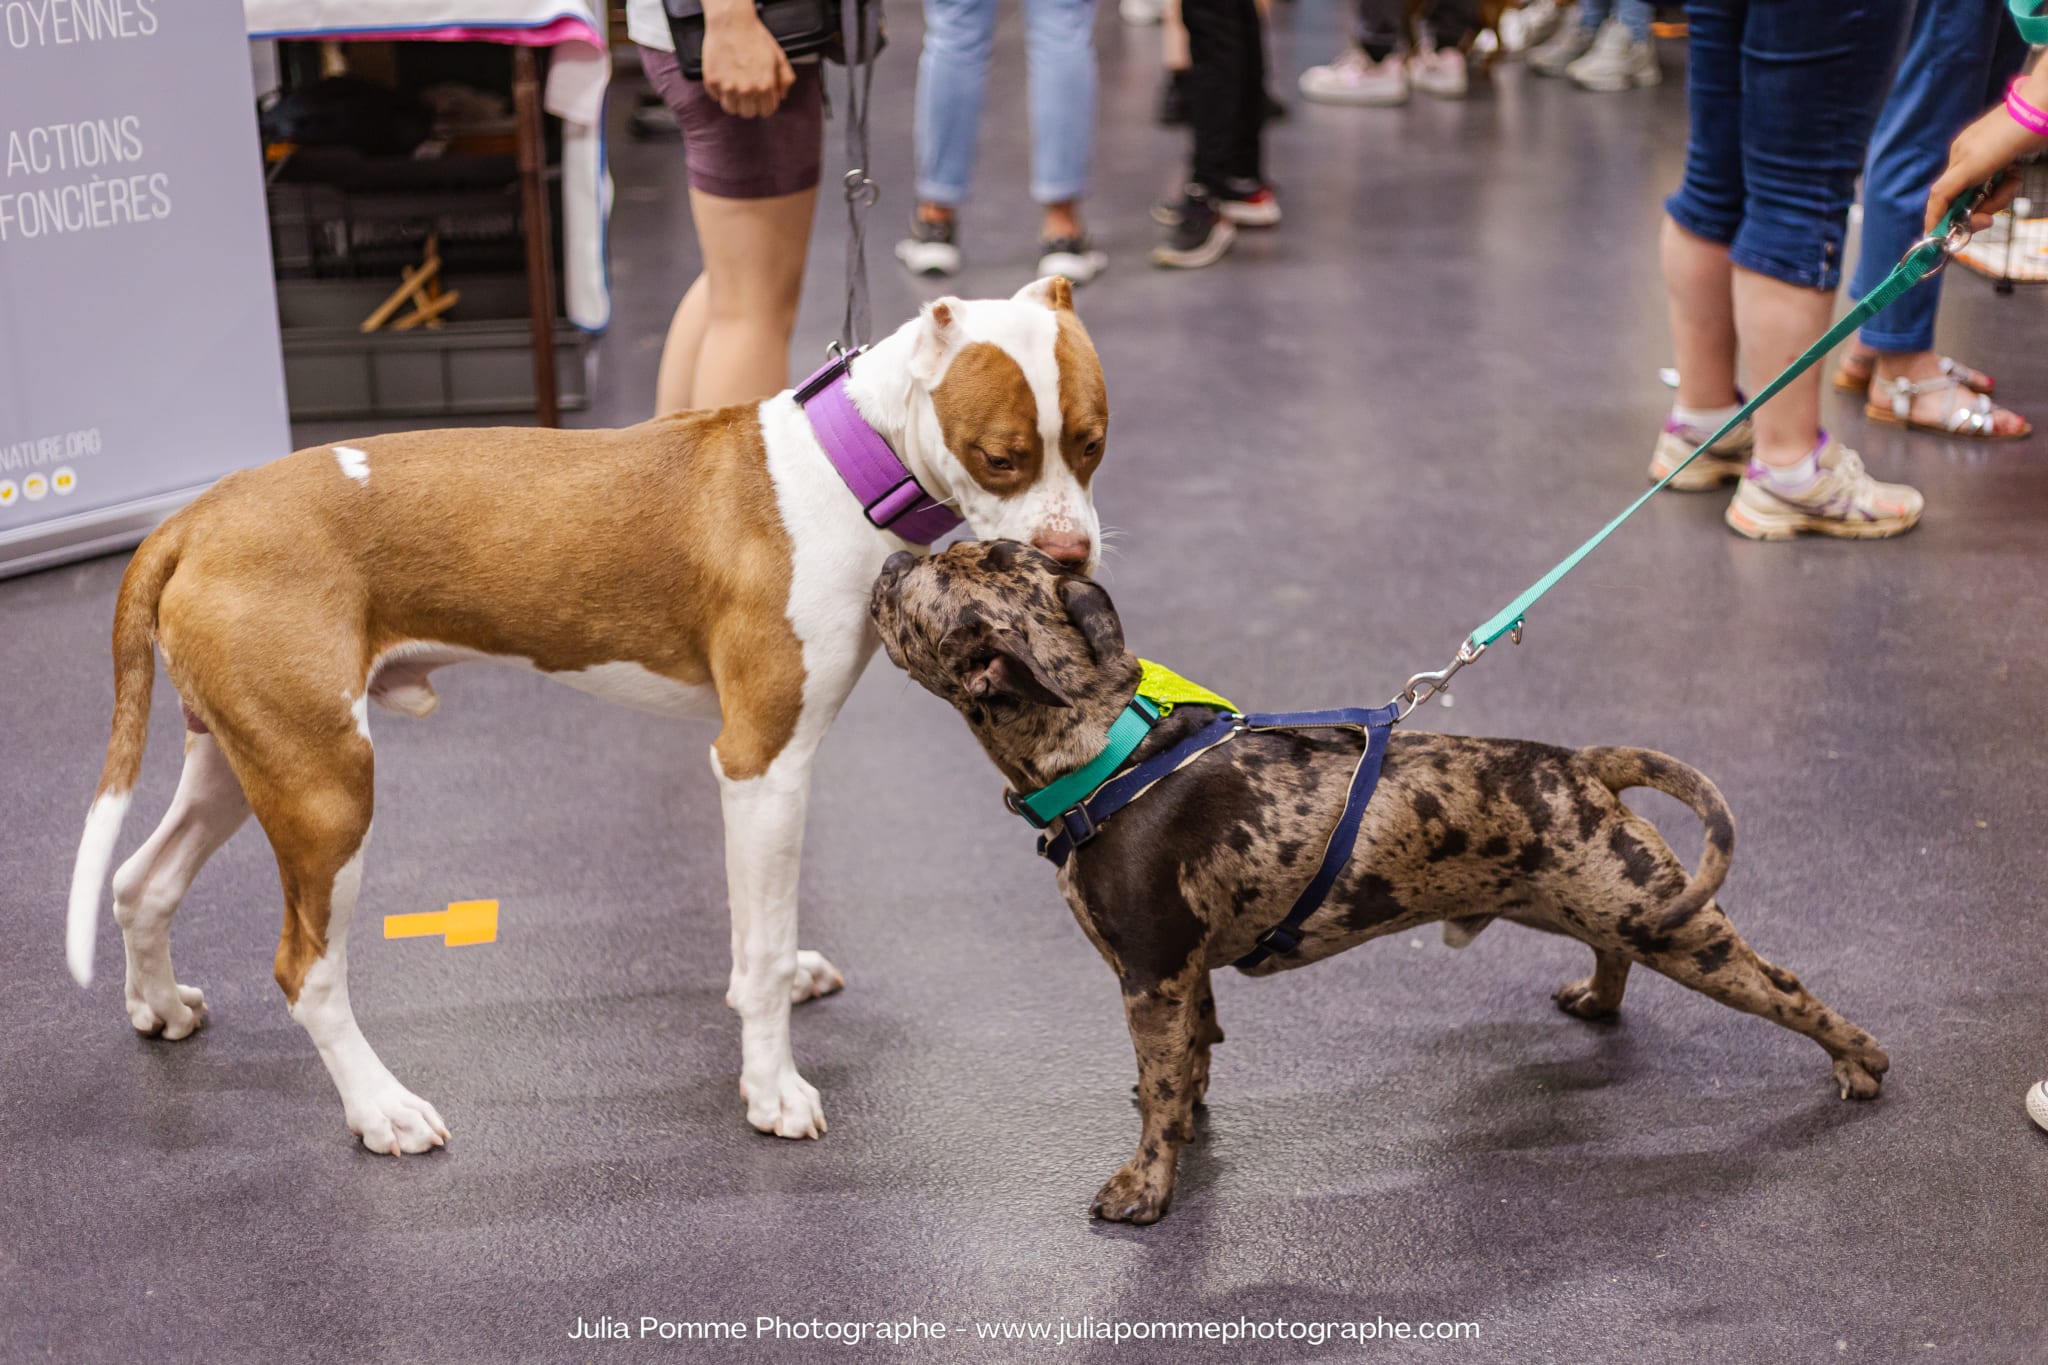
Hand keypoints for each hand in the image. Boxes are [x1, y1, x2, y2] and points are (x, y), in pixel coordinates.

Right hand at [701, 10, 793, 118]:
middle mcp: (746, 90)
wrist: (732, 23)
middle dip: (750, 105)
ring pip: (731, 109)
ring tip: (735, 87)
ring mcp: (727, 86)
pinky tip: (724, 78)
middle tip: (748, 92)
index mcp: (765, 86)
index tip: (762, 98)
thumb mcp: (779, 56)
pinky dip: (720, 91)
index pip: (767, 111)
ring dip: (734, 101)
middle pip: (748, 114)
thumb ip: (785, 79)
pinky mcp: (712, 81)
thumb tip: (782, 95)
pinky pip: (716, 97)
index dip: (765, 104)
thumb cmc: (755, 37)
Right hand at [1927, 102, 2043, 231]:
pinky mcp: (2009, 159)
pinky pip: (2003, 182)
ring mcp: (1990, 160)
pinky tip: (2016, 174)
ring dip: (2000, 195)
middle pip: (1967, 198)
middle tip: (1990, 215)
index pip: (1940, 196)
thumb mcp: (1969, 166)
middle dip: (1980, 206)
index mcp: (1956, 160)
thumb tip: (1929, 221)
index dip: (1937, 217)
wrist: (2040, 111)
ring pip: (1987, 192)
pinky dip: (2009, 184)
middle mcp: (1969, 161)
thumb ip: (1945, 191)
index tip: (1936, 236)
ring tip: (2013, 182)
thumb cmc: (2006, 137)